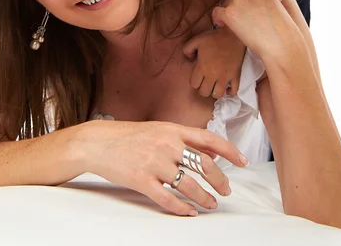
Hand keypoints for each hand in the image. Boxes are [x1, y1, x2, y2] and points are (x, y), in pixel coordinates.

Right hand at [84, 120, 247, 215]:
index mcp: (172, 129)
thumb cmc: (129, 135)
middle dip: (220, 180)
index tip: (243, 162)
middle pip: (203, 164)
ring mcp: (153, 163)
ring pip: (188, 185)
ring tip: (210, 203)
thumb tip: (210, 151)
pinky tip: (189, 211)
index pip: (208, 139)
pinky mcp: (140, 180)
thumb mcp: (158, 129)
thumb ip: (183, 139)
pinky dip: (182, 208)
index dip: (229, 151)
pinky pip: (167, 199)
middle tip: (226, 190)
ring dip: (204, 197)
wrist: (98, 142)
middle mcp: (166, 144)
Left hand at [182, 27, 245, 97]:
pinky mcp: (236, 76)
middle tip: (206, 82)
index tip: (198, 77)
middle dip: (203, 89)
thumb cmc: (214, 37)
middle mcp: (213, 75)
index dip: (194, 82)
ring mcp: (225, 77)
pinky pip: (234, 91)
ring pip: (218, 95)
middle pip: (204, 92)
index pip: (194, 84)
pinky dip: (230, 92)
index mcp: (202, 67)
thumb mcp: (196, 40)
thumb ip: (187, 49)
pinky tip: (227, 87)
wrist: (233, 35)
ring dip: (215, 92)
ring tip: (215, 85)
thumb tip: (189, 59)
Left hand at [211, 0, 305, 60]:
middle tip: (240, 9)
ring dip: (228, 9)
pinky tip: (224, 25)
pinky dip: (218, 19)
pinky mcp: (228, 13)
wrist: (280, 44)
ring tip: (238, 22)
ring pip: (225, 1)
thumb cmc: (281, 29)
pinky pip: (216, 12)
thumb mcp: (275, 3)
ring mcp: (237, 0)